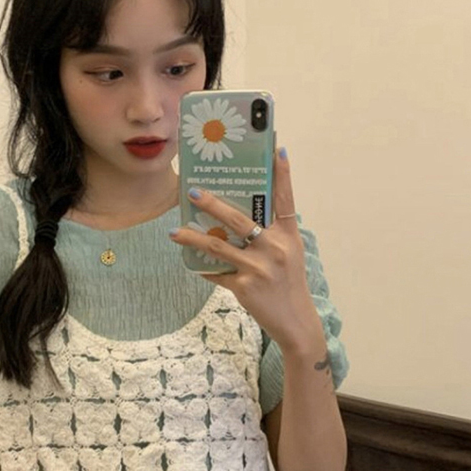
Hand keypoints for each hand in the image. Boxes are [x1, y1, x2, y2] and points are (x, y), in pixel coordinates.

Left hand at [170, 147, 324, 352]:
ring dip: (193, 238)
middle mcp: (275, 247)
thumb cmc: (289, 283)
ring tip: (175, 232)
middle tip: (193, 191)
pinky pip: (217, 273)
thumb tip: (241, 215)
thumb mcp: (289, 254)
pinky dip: (204, 268)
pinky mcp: (245, 286)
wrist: (296, 322)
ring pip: (218, 245)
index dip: (282, 173)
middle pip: (239, 218)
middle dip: (213, 203)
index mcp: (288, 235)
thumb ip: (272, 233)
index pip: (285, 197)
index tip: (276, 148)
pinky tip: (192, 264)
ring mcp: (259, 267)